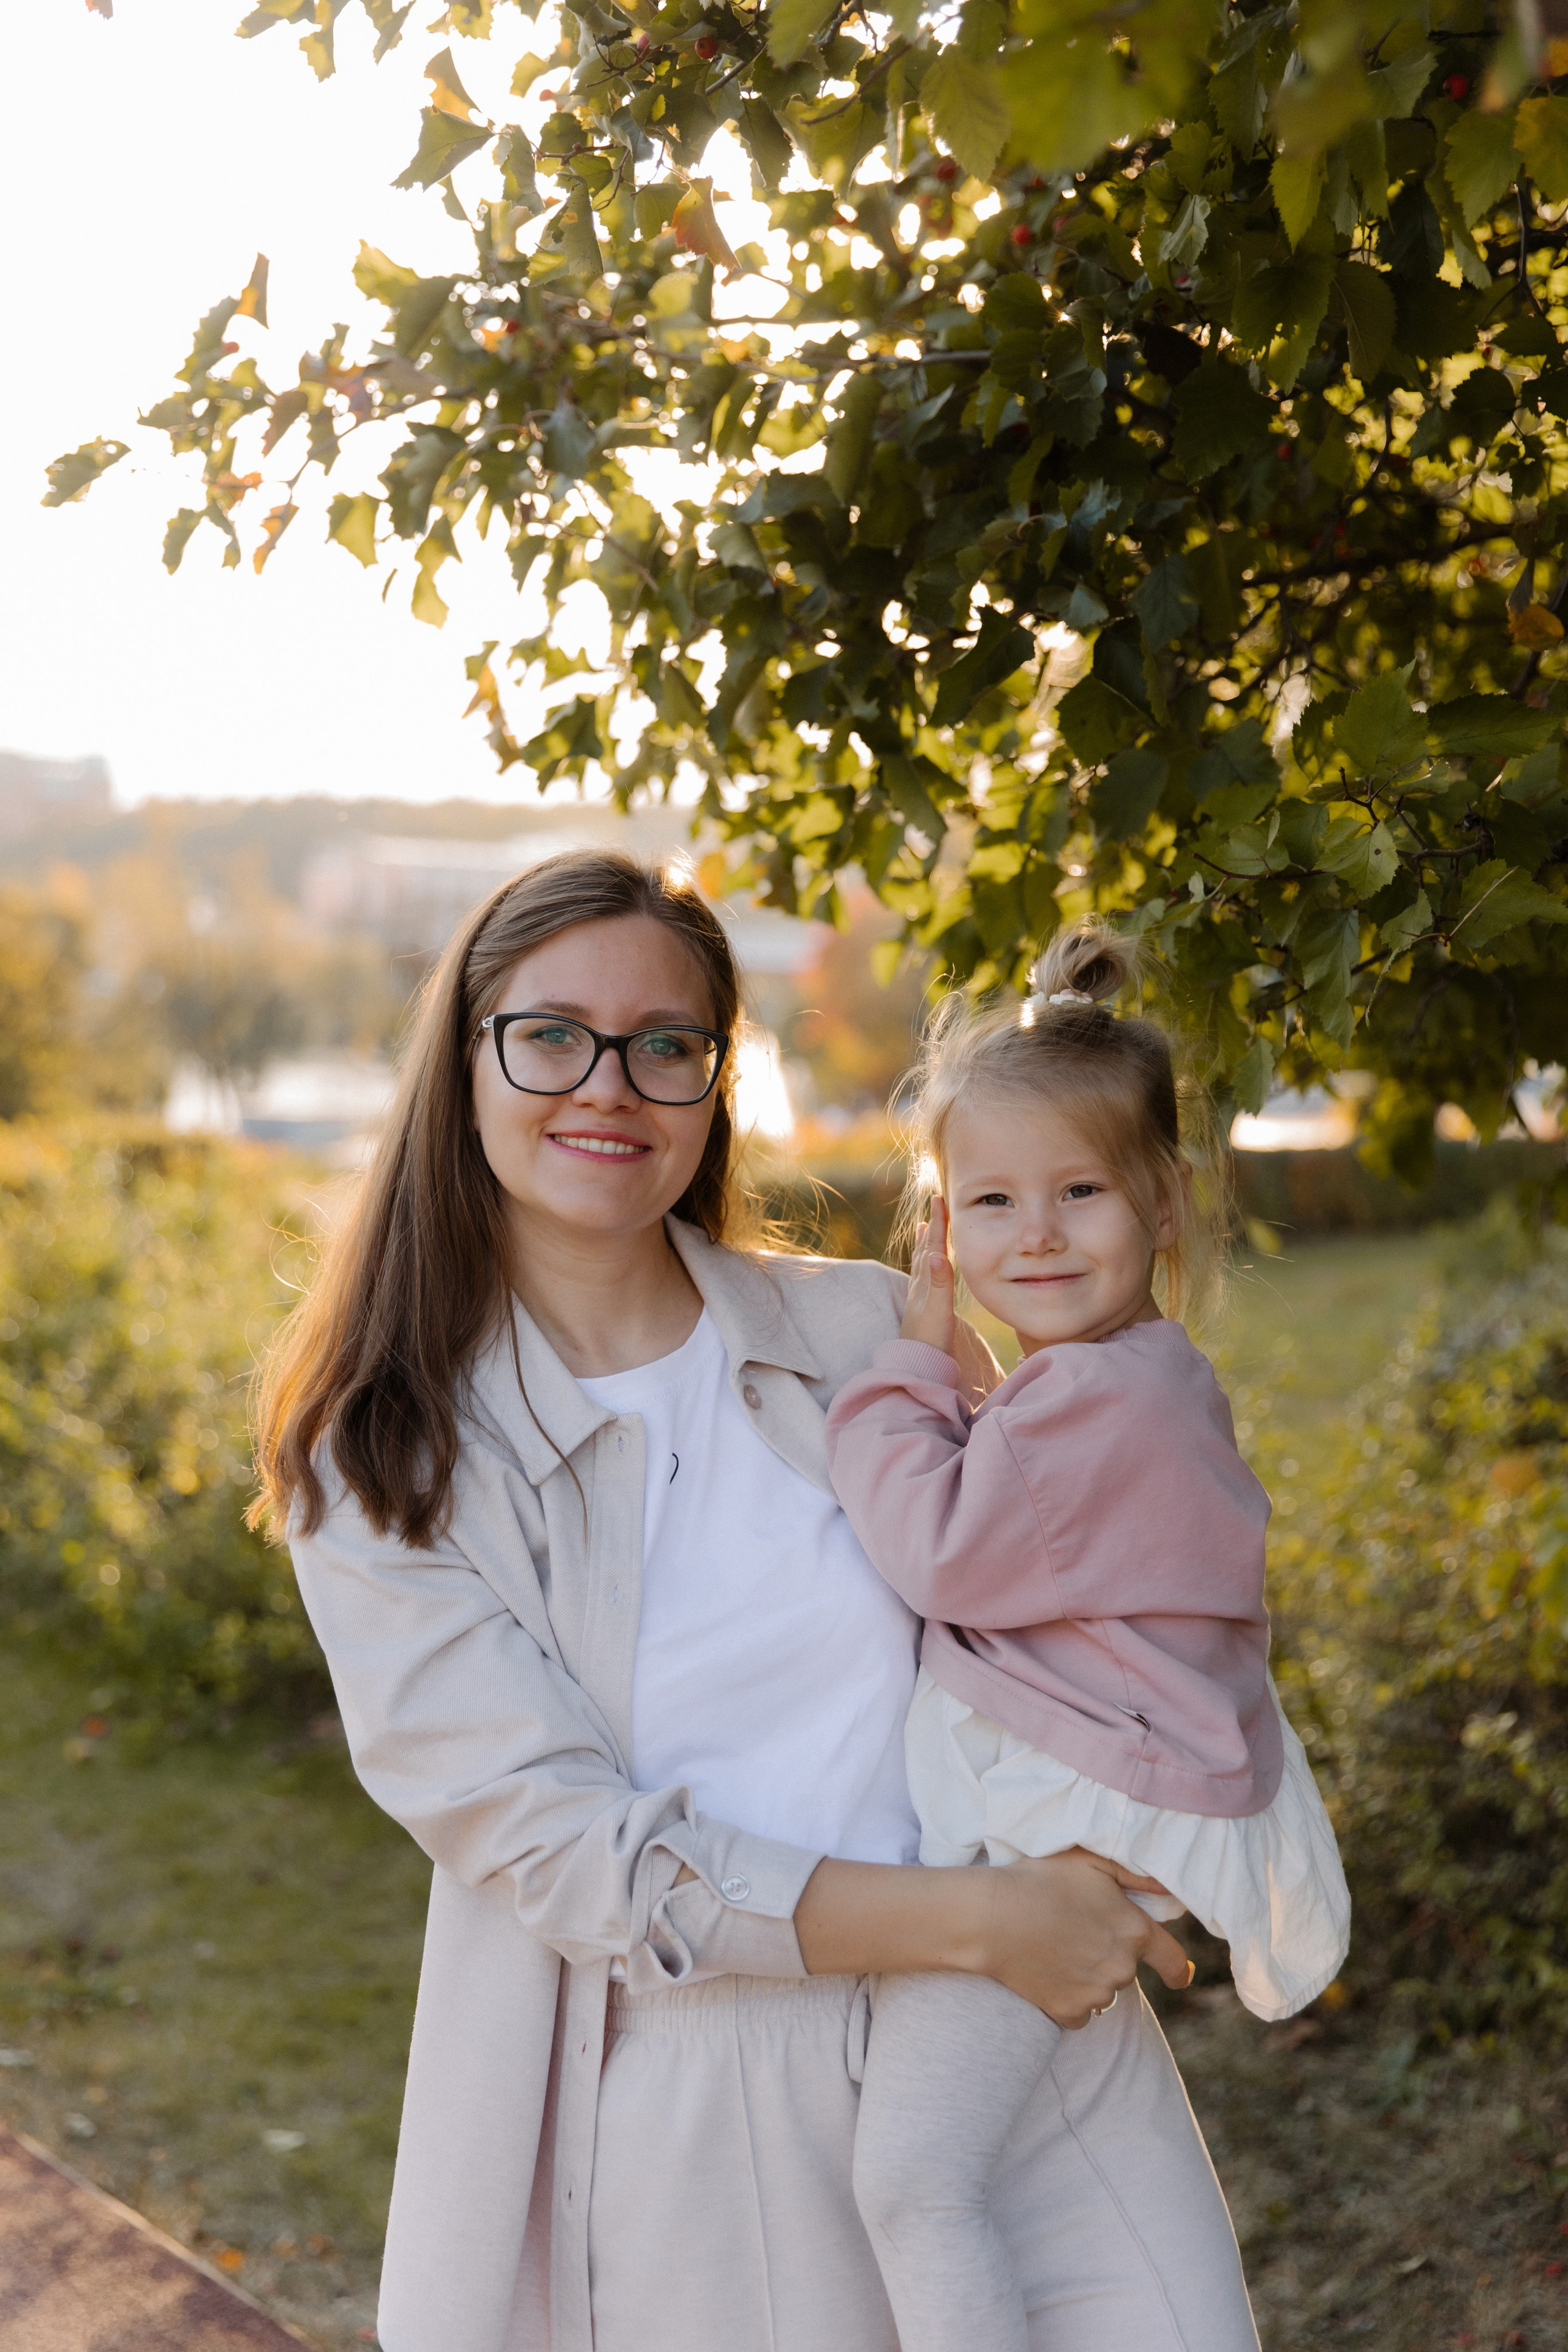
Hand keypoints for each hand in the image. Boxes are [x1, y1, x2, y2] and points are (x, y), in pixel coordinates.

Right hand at [794, 1847, 1191, 2028]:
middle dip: (1108, 1955)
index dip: (1178, 1970)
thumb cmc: (1038, 1880)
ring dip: (1087, 1977)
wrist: (990, 1917)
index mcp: (1133, 1930)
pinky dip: (1066, 1999)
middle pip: (1126, 1970)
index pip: (1173, 1960)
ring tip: (1053, 1949)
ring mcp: (1096, 1994)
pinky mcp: (1068, 2014)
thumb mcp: (1091, 1862)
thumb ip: (1138, 1875)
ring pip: (1102, 1992)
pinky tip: (1044, 1974)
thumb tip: (1171, 1890)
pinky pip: (1078, 2013)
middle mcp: (1122, 1968)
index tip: (1179, 1976)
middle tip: (1073, 1932)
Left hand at [901, 1197, 956, 1354]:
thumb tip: (936, 1253)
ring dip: (926, 1243)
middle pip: (925, 1248)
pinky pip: (924, 1277)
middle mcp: (919, 1285)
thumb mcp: (938, 1310)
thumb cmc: (930, 1340)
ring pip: (923, 1261)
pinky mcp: (923, 1308)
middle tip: (935, 1206)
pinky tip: (926, 1268)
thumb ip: (939, 1283)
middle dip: (932, 1226)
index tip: (938, 1199)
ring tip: (924, 1228)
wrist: (917, 1366)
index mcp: (925, 1281)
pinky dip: (926, 1265)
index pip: (932, 1245)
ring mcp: (920, 1297)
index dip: (937, 1223)